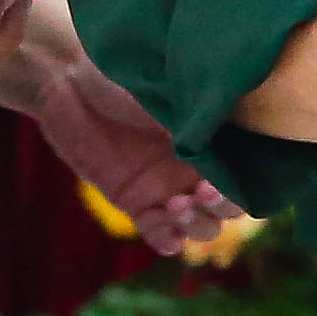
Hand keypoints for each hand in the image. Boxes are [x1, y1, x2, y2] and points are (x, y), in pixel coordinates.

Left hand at [0, 0, 240, 255]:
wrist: (68, 83)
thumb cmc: (122, 76)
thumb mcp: (166, 94)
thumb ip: (194, 122)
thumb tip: (217, 141)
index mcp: (215, 138)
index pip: (249, 173)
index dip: (245, 184)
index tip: (224, 176)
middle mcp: (198, 167)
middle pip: (232, 207)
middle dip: (224, 206)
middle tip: (202, 192)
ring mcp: (169, 189)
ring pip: (203, 226)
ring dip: (196, 223)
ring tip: (174, 204)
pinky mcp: (138, 205)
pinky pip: (163, 235)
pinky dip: (168, 239)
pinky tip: (163, 229)